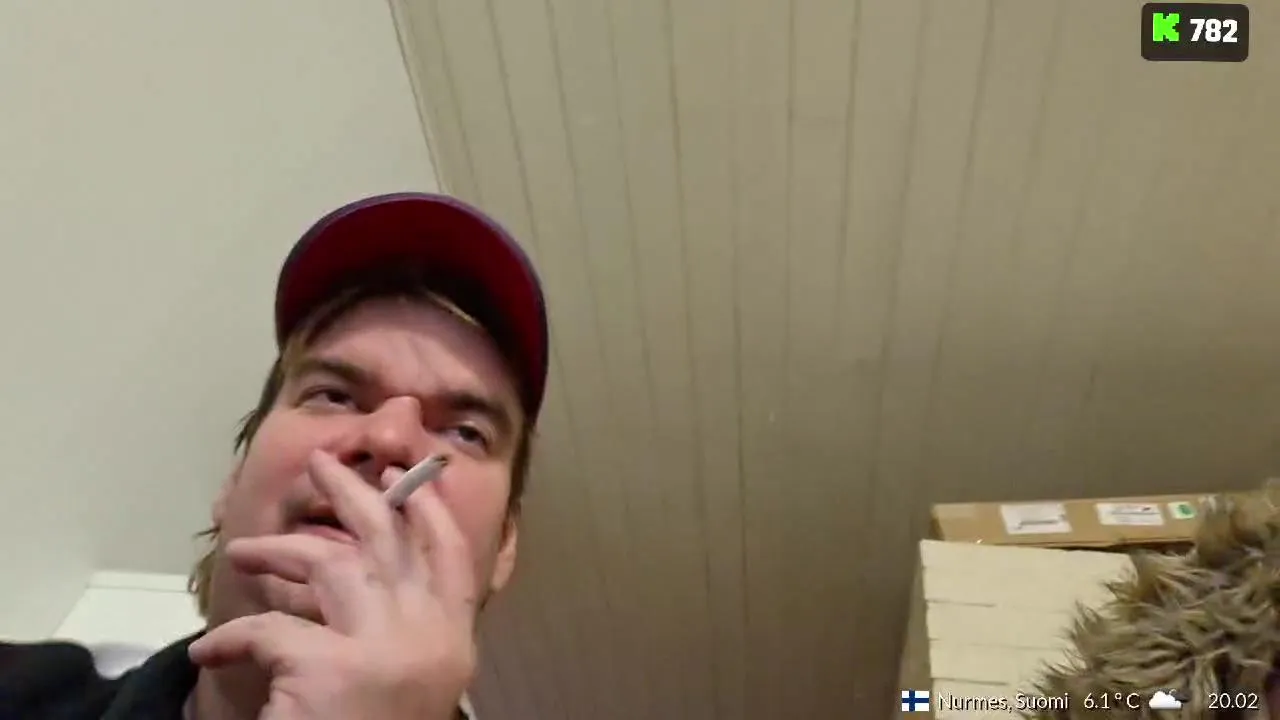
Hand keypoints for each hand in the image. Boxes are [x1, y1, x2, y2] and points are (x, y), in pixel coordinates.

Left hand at [189, 450, 477, 719]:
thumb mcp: (411, 680)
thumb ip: (403, 629)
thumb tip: (362, 572)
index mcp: (453, 642)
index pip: (453, 557)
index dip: (430, 509)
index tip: (406, 474)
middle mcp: (427, 636)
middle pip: (390, 541)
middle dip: (355, 493)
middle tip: (322, 465)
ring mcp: (381, 649)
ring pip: (329, 565)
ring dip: (279, 552)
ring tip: (242, 553)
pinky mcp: (325, 669)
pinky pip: (267, 630)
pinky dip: (229, 638)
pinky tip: (208, 652)